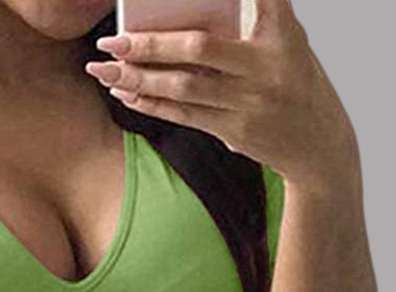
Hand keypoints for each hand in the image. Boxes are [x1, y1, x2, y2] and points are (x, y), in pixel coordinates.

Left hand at [86, 0, 356, 191]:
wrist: (318, 146)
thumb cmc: (295, 84)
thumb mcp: (289, 43)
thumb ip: (258, 18)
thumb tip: (208, 6)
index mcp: (281, 35)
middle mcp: (265, 67)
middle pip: (197, 50)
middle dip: (150, 44)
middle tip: (112, 40)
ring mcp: (248, 102)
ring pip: (183, 88)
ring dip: (139, 79)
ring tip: (105, 71)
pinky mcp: (234, 131)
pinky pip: (184, 115)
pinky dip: (153, 104)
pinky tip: (128, 95)